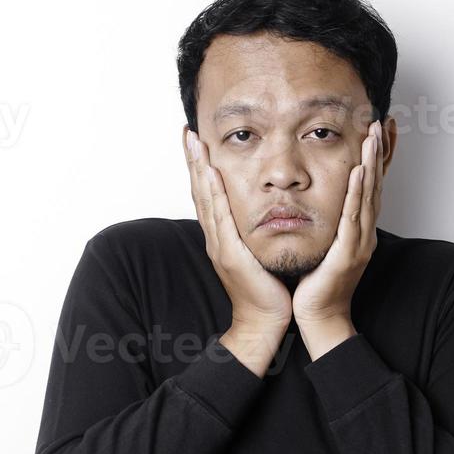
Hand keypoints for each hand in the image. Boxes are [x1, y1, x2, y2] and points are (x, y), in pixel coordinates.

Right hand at [184, 126, 289, 375]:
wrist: (263, 321)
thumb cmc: (265, 290)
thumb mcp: (256, 253)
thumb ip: (252, 233)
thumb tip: (260, 212)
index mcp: (221, 237)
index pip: (208, 195)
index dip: (200, 168)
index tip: (196, 142)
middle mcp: (215, 238)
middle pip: (200, 192)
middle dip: (194, 161)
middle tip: (188, 132)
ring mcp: (220, 246)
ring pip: (206, 200)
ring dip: (200, 170)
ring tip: (195, 144)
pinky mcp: (231, 255)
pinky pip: (221, 219)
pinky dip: (215, 195)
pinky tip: (213, 175)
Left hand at [293, 119, 385, 358]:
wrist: (319, 317)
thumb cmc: (317, 284)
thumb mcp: (323, 244)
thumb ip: (326, 222)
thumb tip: (317, 200)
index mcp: (358, 229)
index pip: (369, 186)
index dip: (375, 158)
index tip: (377, 130)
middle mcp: (364, 232)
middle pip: (375, 185)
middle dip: (378, 152)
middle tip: (378, 122)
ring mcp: (359, 242)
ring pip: (368, 196)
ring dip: (371, 163)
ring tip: (371, 135)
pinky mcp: (348, 253)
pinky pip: (353, 218)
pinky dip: (357, 193)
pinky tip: (359, 172)